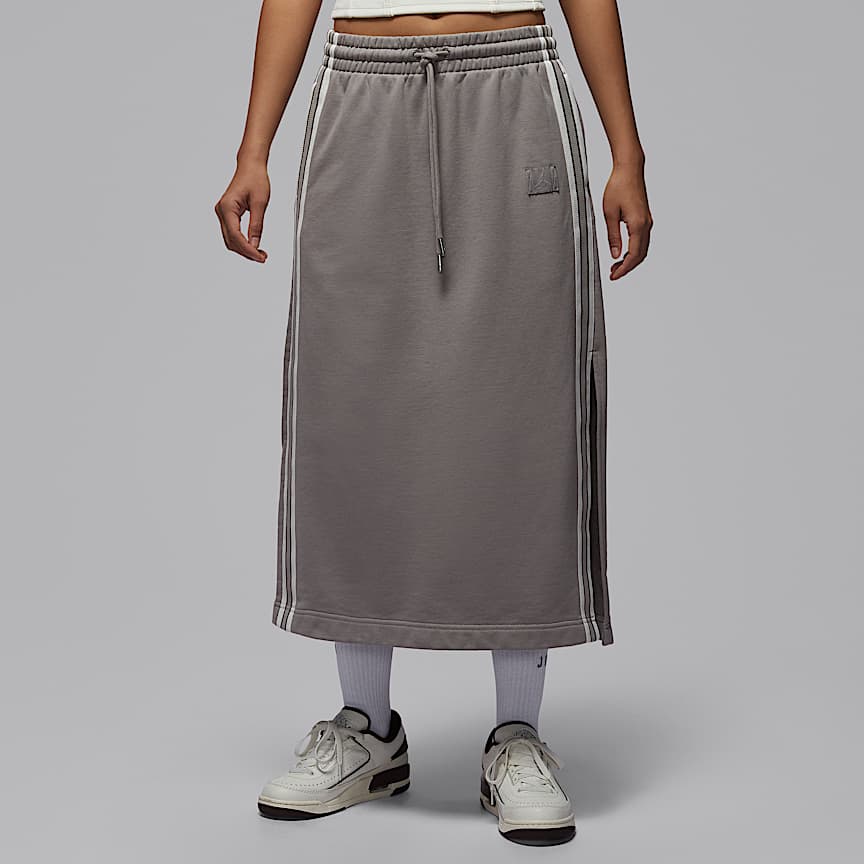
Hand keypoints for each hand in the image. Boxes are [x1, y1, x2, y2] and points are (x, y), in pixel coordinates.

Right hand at [214, 161, 270, 262]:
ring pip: (230, 239)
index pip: (235, 236)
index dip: (248, 250)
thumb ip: (256, 226)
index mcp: (227, 207)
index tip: (259, 257)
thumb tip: (255, 244)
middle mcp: (221, 210)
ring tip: (259, 253)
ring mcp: (222, 212)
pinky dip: (241, 241)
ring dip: (244, 248)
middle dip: (246, 252)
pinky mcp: (227, 214)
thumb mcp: (260, 203)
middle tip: (262, 257)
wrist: (251, 166)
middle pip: (231, 241)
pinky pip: (232, 233)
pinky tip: (252, 245)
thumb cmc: (255, 178)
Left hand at [602, 163, 652, 279]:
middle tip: (613, 274)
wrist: (629, 169)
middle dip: (627, 267)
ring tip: (615, 265)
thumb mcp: (609, 213)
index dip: (623, 269)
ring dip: (630, 260)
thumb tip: (615, 255)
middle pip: (640, 255)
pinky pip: (642, 240)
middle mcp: (646, 225)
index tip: (613, 276)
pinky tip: (622, 252)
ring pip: (642, 249)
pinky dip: (633, 250)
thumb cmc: (618, 186)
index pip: (633, 255)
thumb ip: (612, 236)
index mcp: (638, 225)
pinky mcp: (645, 218)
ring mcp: (647, 222)